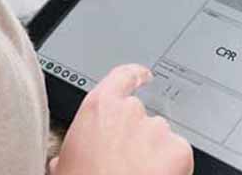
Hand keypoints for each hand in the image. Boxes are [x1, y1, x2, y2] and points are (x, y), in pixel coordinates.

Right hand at [51, 64, 192, 174]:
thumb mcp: (63, 165)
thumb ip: (72, 149)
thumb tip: (63, 161)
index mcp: (98, 108)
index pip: (122, 77)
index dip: (135, 75)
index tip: (143, 77)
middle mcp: (129, 111)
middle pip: (141, 115)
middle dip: (138, 136)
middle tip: (126, 163)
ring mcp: (156, 128)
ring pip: (161, 136)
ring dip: (154, 153)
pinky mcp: (177, 149)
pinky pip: (178, 153)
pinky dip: (173, 167)